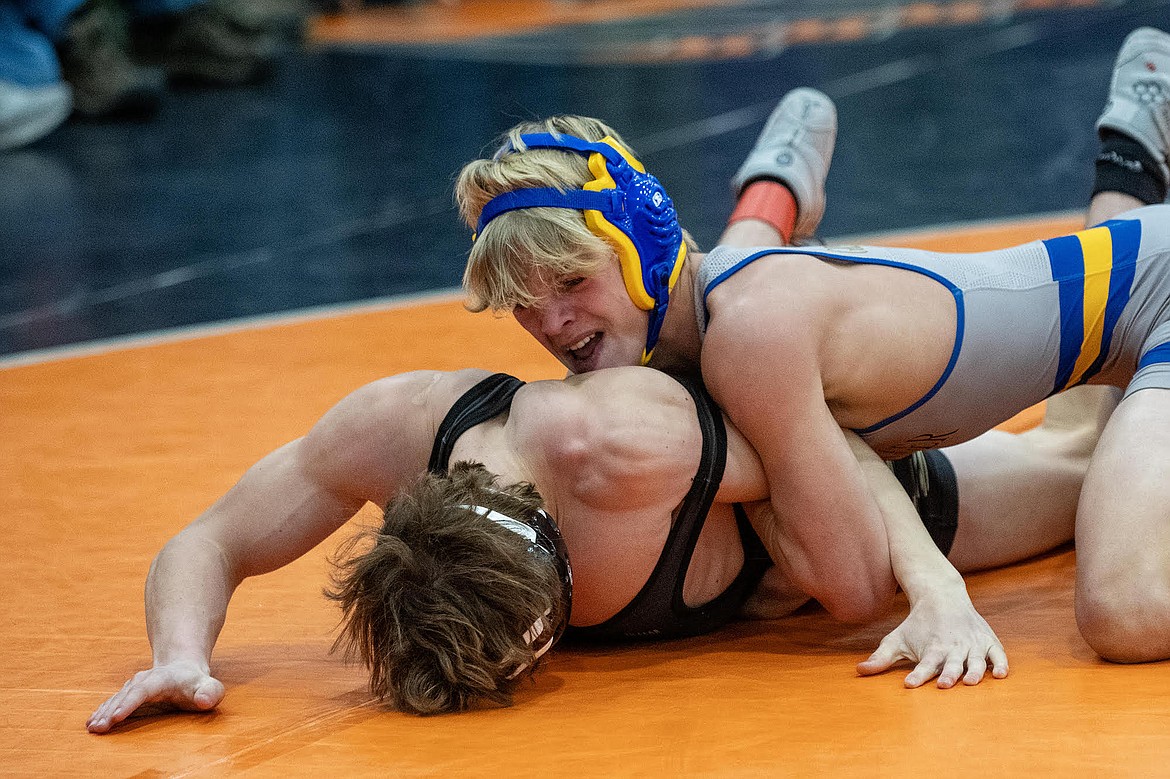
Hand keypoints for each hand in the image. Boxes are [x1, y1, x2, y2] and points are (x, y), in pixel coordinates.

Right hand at [87, 660, 223, 732]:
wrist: (182, 670)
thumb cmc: (196, 684)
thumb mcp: (209, 687)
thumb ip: (211, 692)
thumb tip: (205, 700)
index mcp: (162, 678)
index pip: (144, 690)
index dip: (130, 702)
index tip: (117, 716)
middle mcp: (144, 680)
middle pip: (126, 695)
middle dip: (111, 711)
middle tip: (99, 727)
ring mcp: (134, 687)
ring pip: (116, 699)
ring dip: (103, 713)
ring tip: (92, 727)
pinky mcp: (128, 694)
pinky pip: (113, 703)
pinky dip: (102, 712)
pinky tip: (92, 723)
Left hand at [856, 586, 1007, 687]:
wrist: (942, 595)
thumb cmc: (917, 624)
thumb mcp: (896, 638)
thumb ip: (881, 657)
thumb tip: (858, 671)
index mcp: (932, 647)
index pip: (924, 664)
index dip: (917, 674)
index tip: (909, 684)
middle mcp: (953, 645)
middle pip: (951, 663)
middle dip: (947, 674)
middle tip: (942, 686)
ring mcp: (972, 643)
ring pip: (975, 660)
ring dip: (973, 671)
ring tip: (970, 683)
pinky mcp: (988, 640)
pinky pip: (998, 653)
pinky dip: (1000, 663)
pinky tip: (1000, 675)